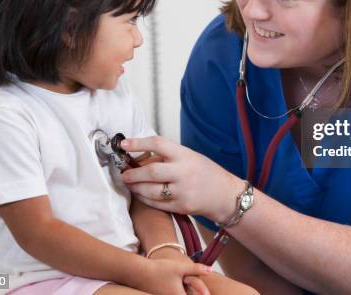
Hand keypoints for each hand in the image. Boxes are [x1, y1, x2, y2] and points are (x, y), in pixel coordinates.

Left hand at [121, 136, 243, 223]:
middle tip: (124, 174)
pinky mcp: (182, 207)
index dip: (138, 143)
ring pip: (150, 191)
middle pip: (151, 171)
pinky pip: (156, 204)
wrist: (226, 195)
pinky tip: (141, 195)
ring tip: (130, 184)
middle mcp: (184, 172)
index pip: (158, 144)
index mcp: (185, 155)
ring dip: (136, 188)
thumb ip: (169, 157)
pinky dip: (145, 199)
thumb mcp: (191, 157)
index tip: (124, 144)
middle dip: (133, 173)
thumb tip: (141, 156)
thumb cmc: (206, 173)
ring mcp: (183, 191)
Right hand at [135, 256, 211, 294]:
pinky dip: (178, 293)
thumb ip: (197, 269)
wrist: (139, 272)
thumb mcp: (181, 267)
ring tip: (192, 287)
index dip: (202, 294)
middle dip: (194, 293)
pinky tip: (178, 287)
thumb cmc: (160, 269)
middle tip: (203, 290)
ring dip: (185, 292)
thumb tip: (211, 269)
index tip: (208, 293)